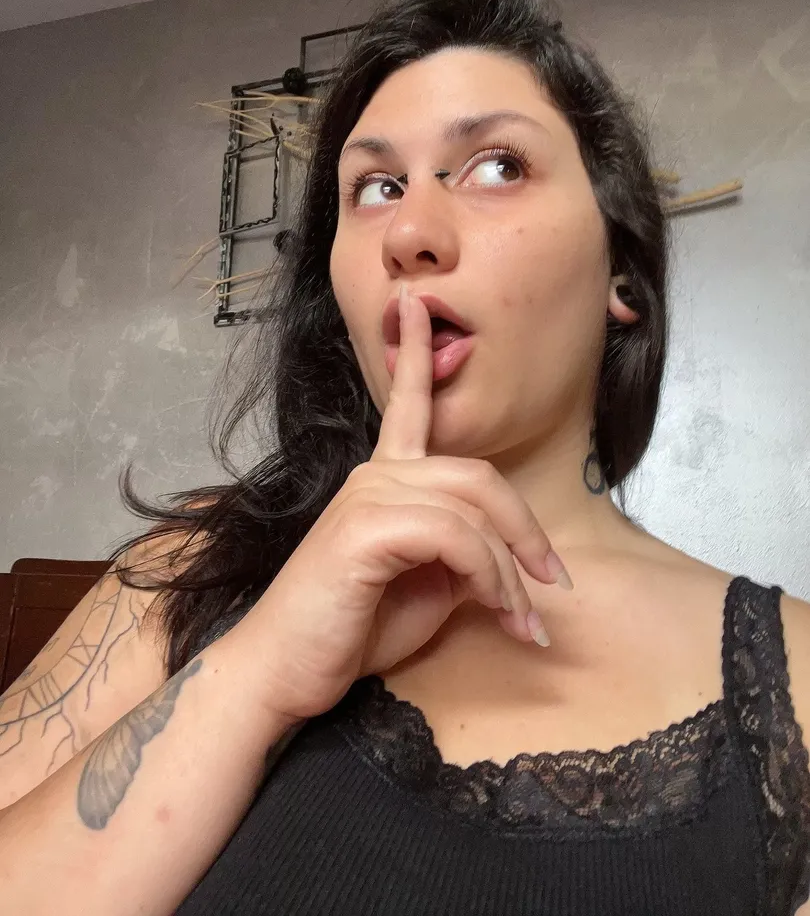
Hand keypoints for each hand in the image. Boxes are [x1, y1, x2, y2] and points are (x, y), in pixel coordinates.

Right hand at [239, 287, 569, 724]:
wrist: (283, 674)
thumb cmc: (349, 630)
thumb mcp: (426, 589)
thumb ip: (464, 558)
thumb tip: (508, 560)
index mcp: (382, 479)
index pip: (405, 404)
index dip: (415, 352)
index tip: (415, 304)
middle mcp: (374, 475)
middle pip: (478, 474)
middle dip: (526, 529)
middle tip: (553, 583)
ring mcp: (368, 495)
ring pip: (474, 507)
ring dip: (511, 569)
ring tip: (524, 618)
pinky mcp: (366, 527)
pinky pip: (456, 536)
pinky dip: (490, 577)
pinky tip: (497, 612)